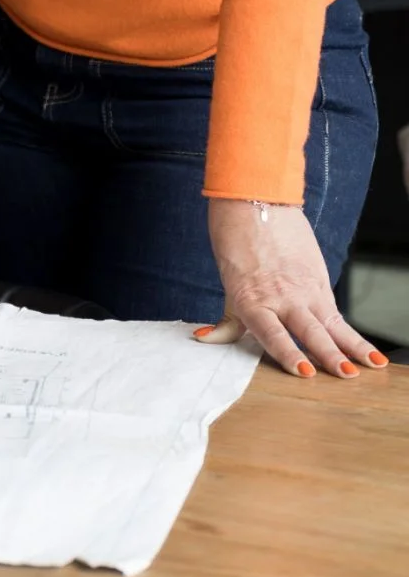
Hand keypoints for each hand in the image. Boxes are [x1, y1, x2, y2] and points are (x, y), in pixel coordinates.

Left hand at [196, 198, 387, 377]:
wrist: (256, 202)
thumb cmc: (236, 245)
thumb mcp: (230, 287)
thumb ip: (228, 321)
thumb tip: (205, 339)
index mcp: (253, 300)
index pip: (273, 333)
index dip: (290, 354)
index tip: (305, 372)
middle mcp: (282, 296)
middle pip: (309, 331)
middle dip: (329, 355)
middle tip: (346, 374)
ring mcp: (304, 288)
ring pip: (331, 323)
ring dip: (352, 346)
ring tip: (371, 366)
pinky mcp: (318, 279)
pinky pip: (335, 311)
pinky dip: (350, 333)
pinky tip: (366, 351)